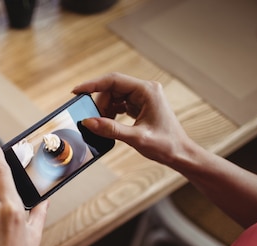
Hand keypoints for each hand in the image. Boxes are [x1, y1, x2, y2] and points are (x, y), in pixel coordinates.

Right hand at [73, 72, 197, 167]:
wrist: (180, 153)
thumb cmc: (165, 145)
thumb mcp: (136, 138)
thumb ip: (111, 129)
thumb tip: (88, 122)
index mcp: (147, 91)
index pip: (113, 80)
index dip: (92, 85)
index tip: (76, 91)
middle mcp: (145, 90)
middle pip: (112, 88)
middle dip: (99, 103)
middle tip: (92, 120)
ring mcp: (143, 97)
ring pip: (114, 96)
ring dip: (105, 109)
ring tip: (103, 125)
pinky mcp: (141, 105)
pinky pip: (119, 103)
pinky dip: (111, 113)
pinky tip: (109, 124)